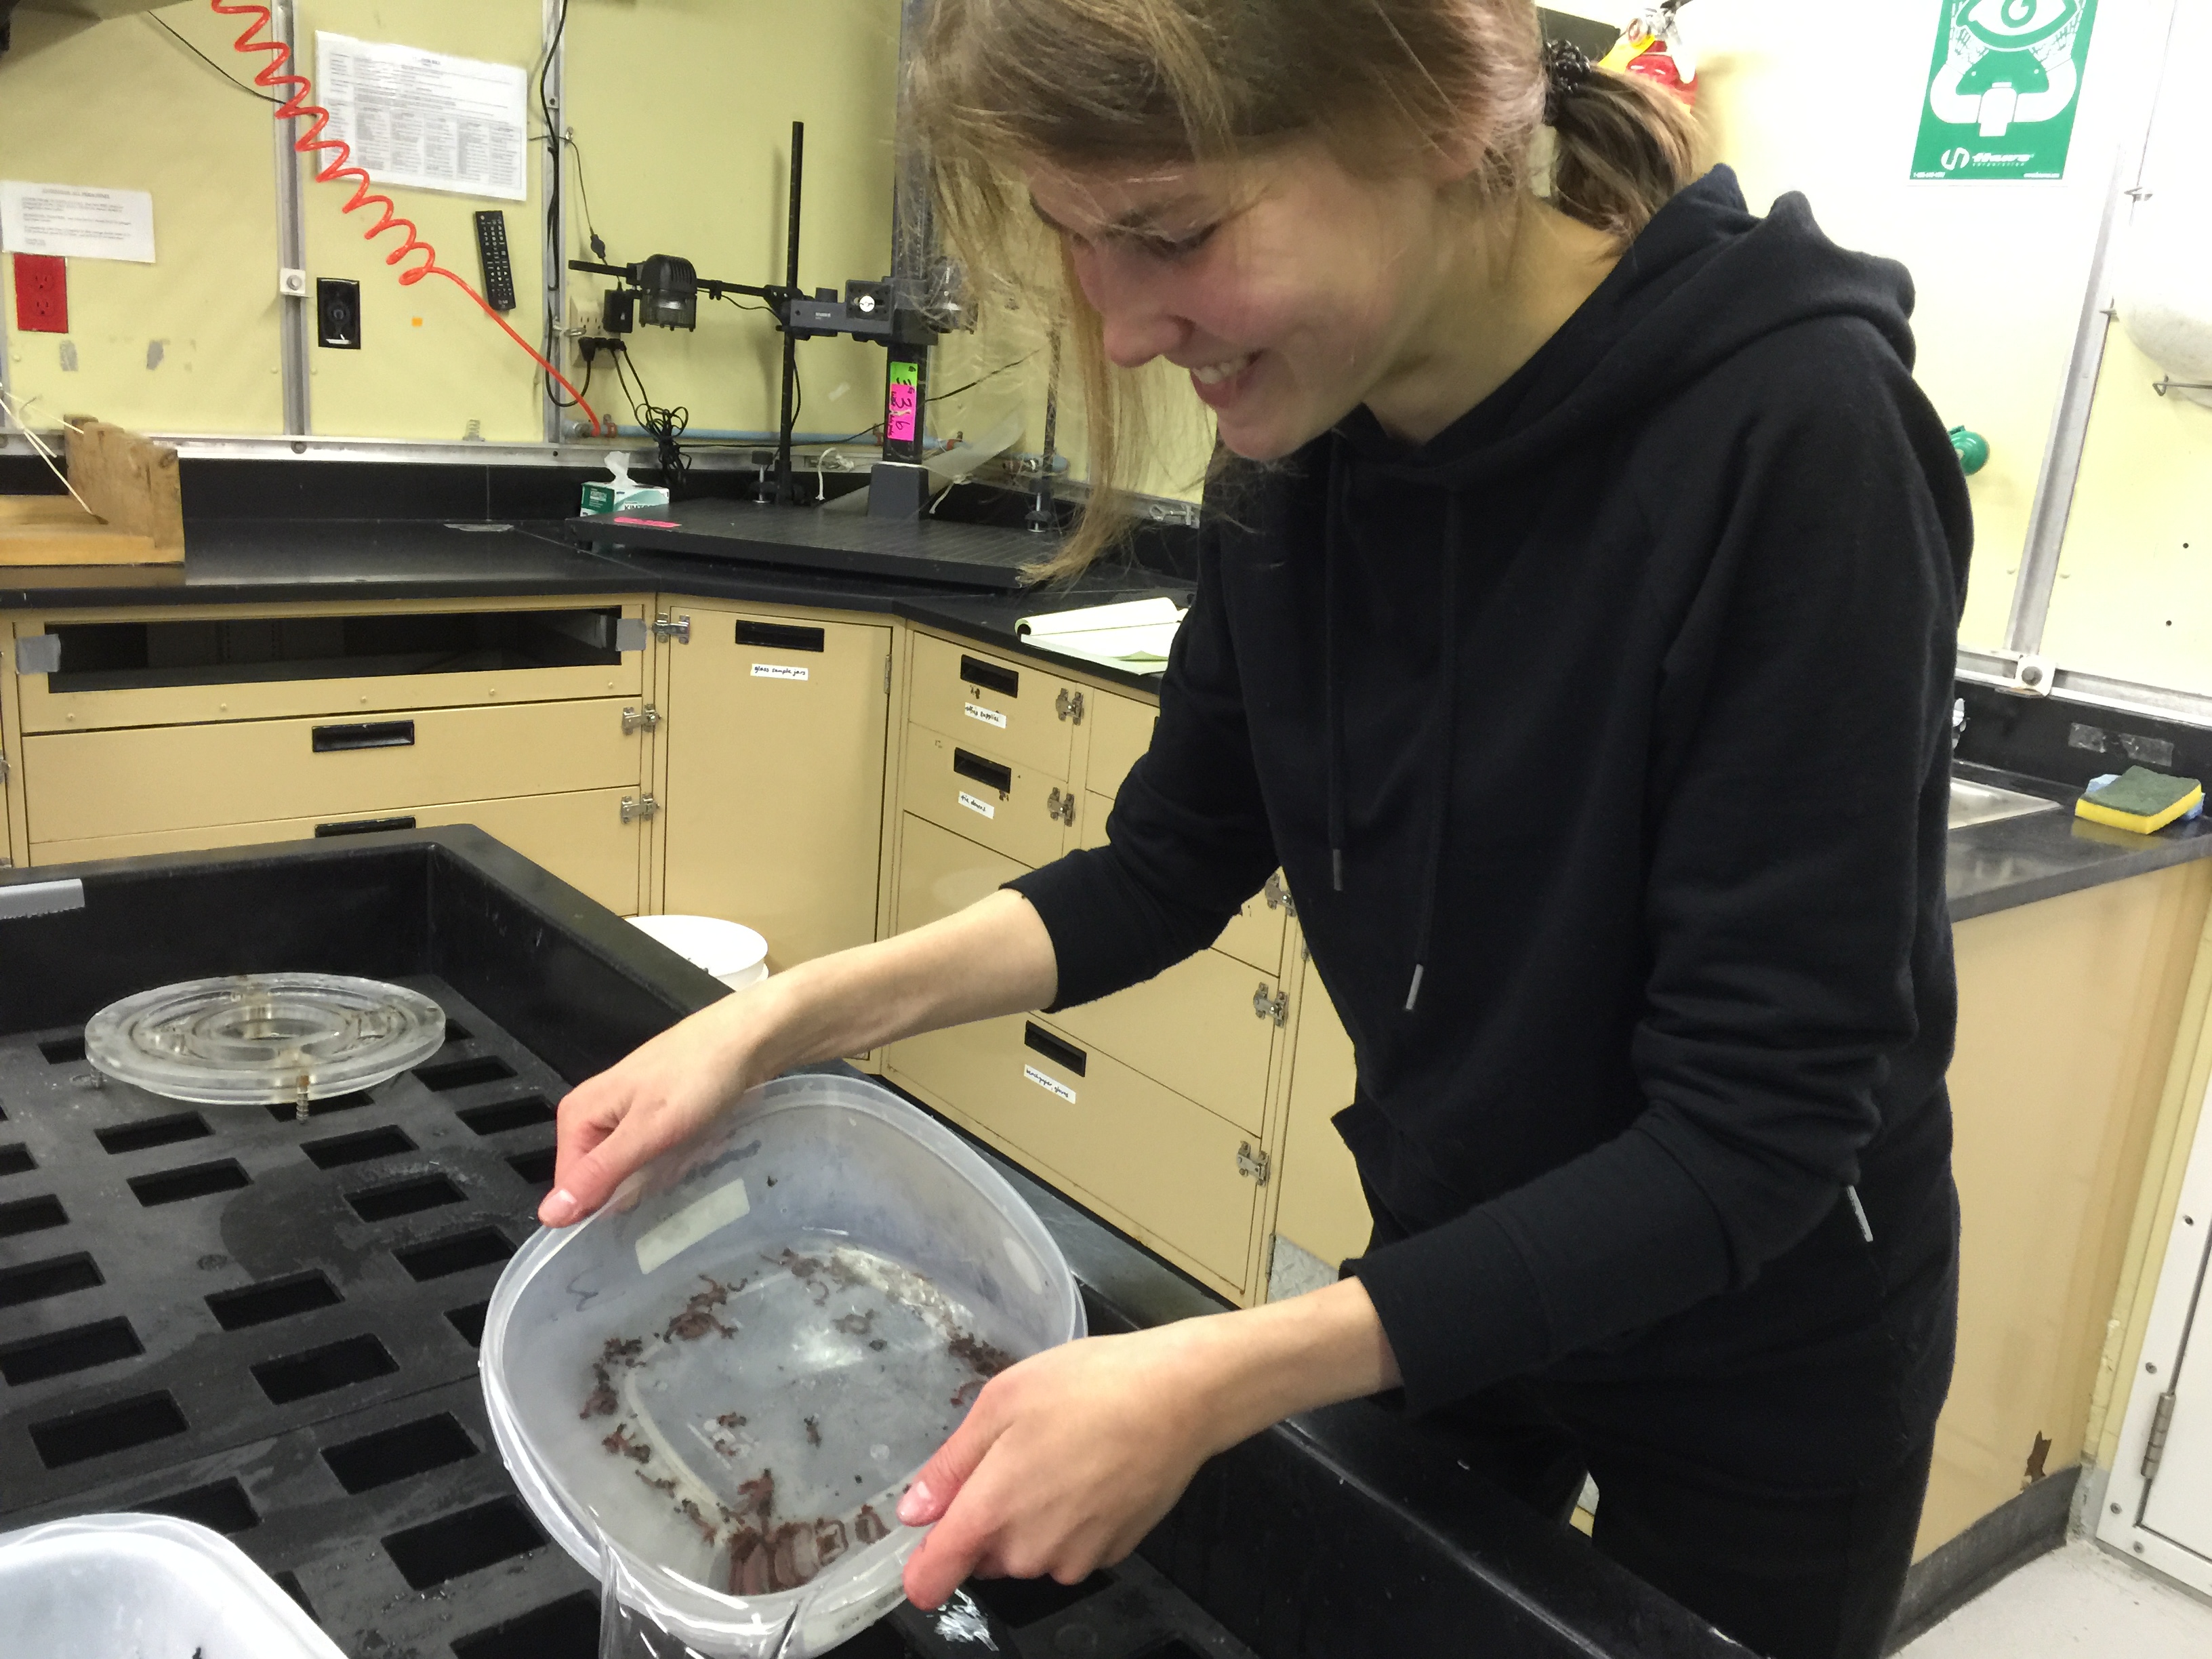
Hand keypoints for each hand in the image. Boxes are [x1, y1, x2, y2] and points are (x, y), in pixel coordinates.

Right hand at [538, 989, 771, 1225]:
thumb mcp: (647, 1131)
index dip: (602, 1207)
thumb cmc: (699, 1079)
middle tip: (671, 1183)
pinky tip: (692, 1157)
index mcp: (578, 1115)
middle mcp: (593, 1112)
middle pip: (599, 1178)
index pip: (571, 1188)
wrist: (748, 1038)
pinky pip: (650, 1153)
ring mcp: (624, 1110)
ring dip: (655, 1177)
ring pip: (628, 1168)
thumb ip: (600, 1173)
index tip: (641, 1210)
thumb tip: (548, 1216)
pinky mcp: (653, 1111)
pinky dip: (670, 1160)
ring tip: (686, 1170)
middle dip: (632, 1190)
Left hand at [894, 1323, 1231, 1607]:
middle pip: (984, 1555)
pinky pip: (1071, 1547)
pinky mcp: (1114, 1553)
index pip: (932, 1579)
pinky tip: (1094, 1469)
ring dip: (1031, 1518)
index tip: (925, 1537)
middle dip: (987, 1516)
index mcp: (991, 1514)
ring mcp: (1076, 1558)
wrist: (1181, 1397)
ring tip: (1062, 1452)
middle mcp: (1030, 1552)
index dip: (920, 1565)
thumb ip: (951, 1465)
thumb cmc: (1087, 1387)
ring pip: (1029, 1552)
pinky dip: (1072, 1519)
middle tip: (1017, 1452)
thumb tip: (913, 1512)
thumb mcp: (1002, 1402)